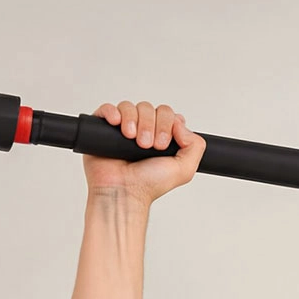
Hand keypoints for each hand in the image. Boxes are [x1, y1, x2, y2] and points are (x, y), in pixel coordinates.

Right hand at [83, 100, 206, 207]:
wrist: (124, 191)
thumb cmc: (149, 184)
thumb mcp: (184, 169)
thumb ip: (195, 146)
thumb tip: (180, 123)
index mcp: (161, 137)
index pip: (167, 114)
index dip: (167, 123)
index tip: (163, 144)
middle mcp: (143, 130)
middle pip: (149, 108)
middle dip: (150, 125)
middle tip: (147, 146)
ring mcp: (123, 128)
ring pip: (130, 107)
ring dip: (133, 121)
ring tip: (132, 139)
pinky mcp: (103, 128)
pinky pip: (108, 108)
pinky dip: (114, 113)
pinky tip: (117, 125)